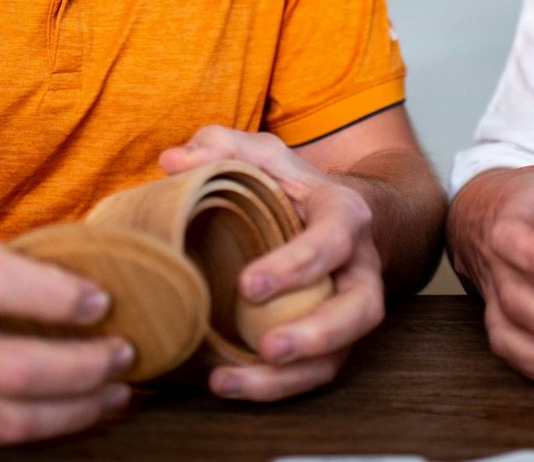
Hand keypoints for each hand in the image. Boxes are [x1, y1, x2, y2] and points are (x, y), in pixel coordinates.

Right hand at [0, 236, 134, 454]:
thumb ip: (13, 268)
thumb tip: (93, 292)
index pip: (3, 288)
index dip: (64, 300)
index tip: (105, 304)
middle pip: (16, 370)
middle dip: (86, 369)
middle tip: (125, 357)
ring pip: (10, 421)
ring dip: (77, 411)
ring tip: (114, 394)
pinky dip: (41, 430)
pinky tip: (73, 414)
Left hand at [160, 125, 385, 401]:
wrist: (340, 215)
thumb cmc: (293, 186)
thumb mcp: (263, 155)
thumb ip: (222, 147)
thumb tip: (173, 159)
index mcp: (344, 216)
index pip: (332, 240)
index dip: (297, 265)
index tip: (248, 285)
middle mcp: (359, 267)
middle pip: (360, 309)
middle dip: (317, 334)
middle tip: (268, 348)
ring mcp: (350, 310)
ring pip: (340, 354)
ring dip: (290, 377)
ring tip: (233, 381)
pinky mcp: (334, 341)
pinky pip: (315, 373)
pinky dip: (275, 388)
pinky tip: (228, 385)